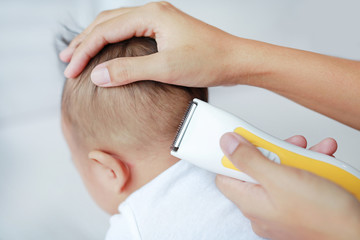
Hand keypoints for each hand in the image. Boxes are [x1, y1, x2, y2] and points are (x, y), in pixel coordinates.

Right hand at [60, 2, 260, 86]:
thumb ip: (129, 70)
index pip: (105, 30)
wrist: (235, 60)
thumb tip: (98, 75)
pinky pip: (130, 33)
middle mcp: (152, 12)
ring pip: (117, 27)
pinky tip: (108, 52)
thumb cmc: (209, 61)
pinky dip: (114, 43)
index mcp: (151, 15)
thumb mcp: (166, 68)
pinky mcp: (164, 32)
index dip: (84, 50)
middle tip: (67, 60)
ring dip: (96, 41)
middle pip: (107, 23)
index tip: (71, 69)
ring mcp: (159, 21)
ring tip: (79, 54)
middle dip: (84, 42)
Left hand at [216, 133, 359, 239]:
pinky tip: (322, 159)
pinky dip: (309, 168)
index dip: (231, 155)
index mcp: (250, 202)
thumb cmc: (323, 216)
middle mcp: (262, 208)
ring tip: (311, 151)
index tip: (243, 139)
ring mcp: (281, 208)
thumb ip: (249, 159)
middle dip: (272, 151)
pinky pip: (297, 182)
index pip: (226, 175)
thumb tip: (227, 143)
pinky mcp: (299, 206)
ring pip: (280, 173)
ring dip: (296, 156)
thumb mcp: (280, 178)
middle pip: (255, 169)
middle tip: (286, 145)